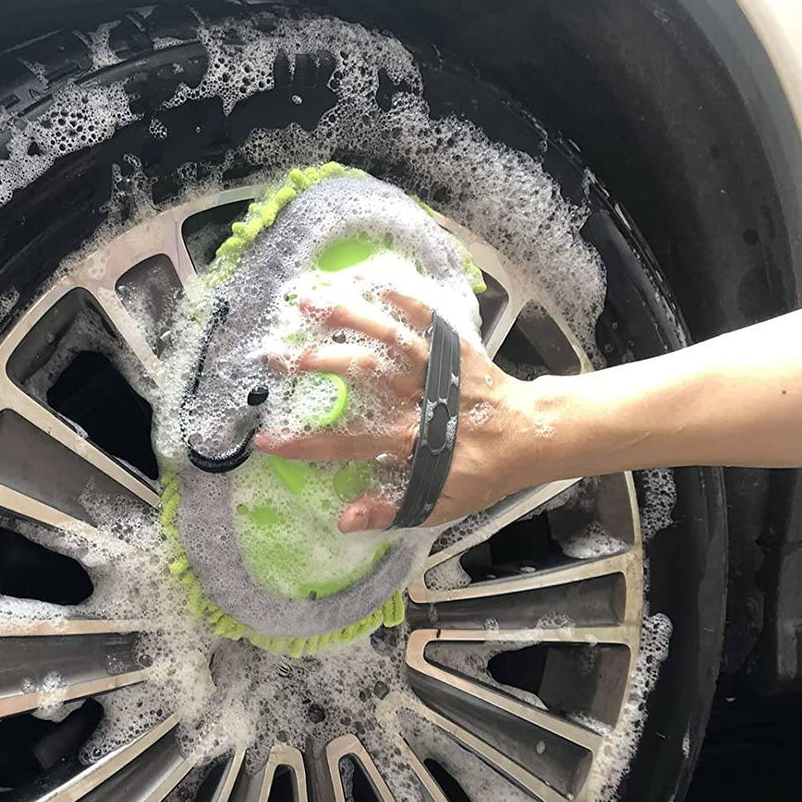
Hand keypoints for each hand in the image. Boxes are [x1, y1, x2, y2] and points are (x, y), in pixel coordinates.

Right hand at [254, 287, 541, 530]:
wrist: (532, 436)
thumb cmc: (482, 473)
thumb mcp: (440, 505)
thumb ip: (391, 510)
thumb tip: (343, 520)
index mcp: (411, 441)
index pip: (349, 444)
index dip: (307, 443)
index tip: (269, 439)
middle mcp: (419, 399)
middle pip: (363, 375)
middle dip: (316, 363)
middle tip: (276, 357)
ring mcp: (437, 369)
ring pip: (388, 339)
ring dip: (348, 319)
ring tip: (311, 302)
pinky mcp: (456, 349)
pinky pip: (427, 320)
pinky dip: (403, 299)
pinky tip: (374, 282)